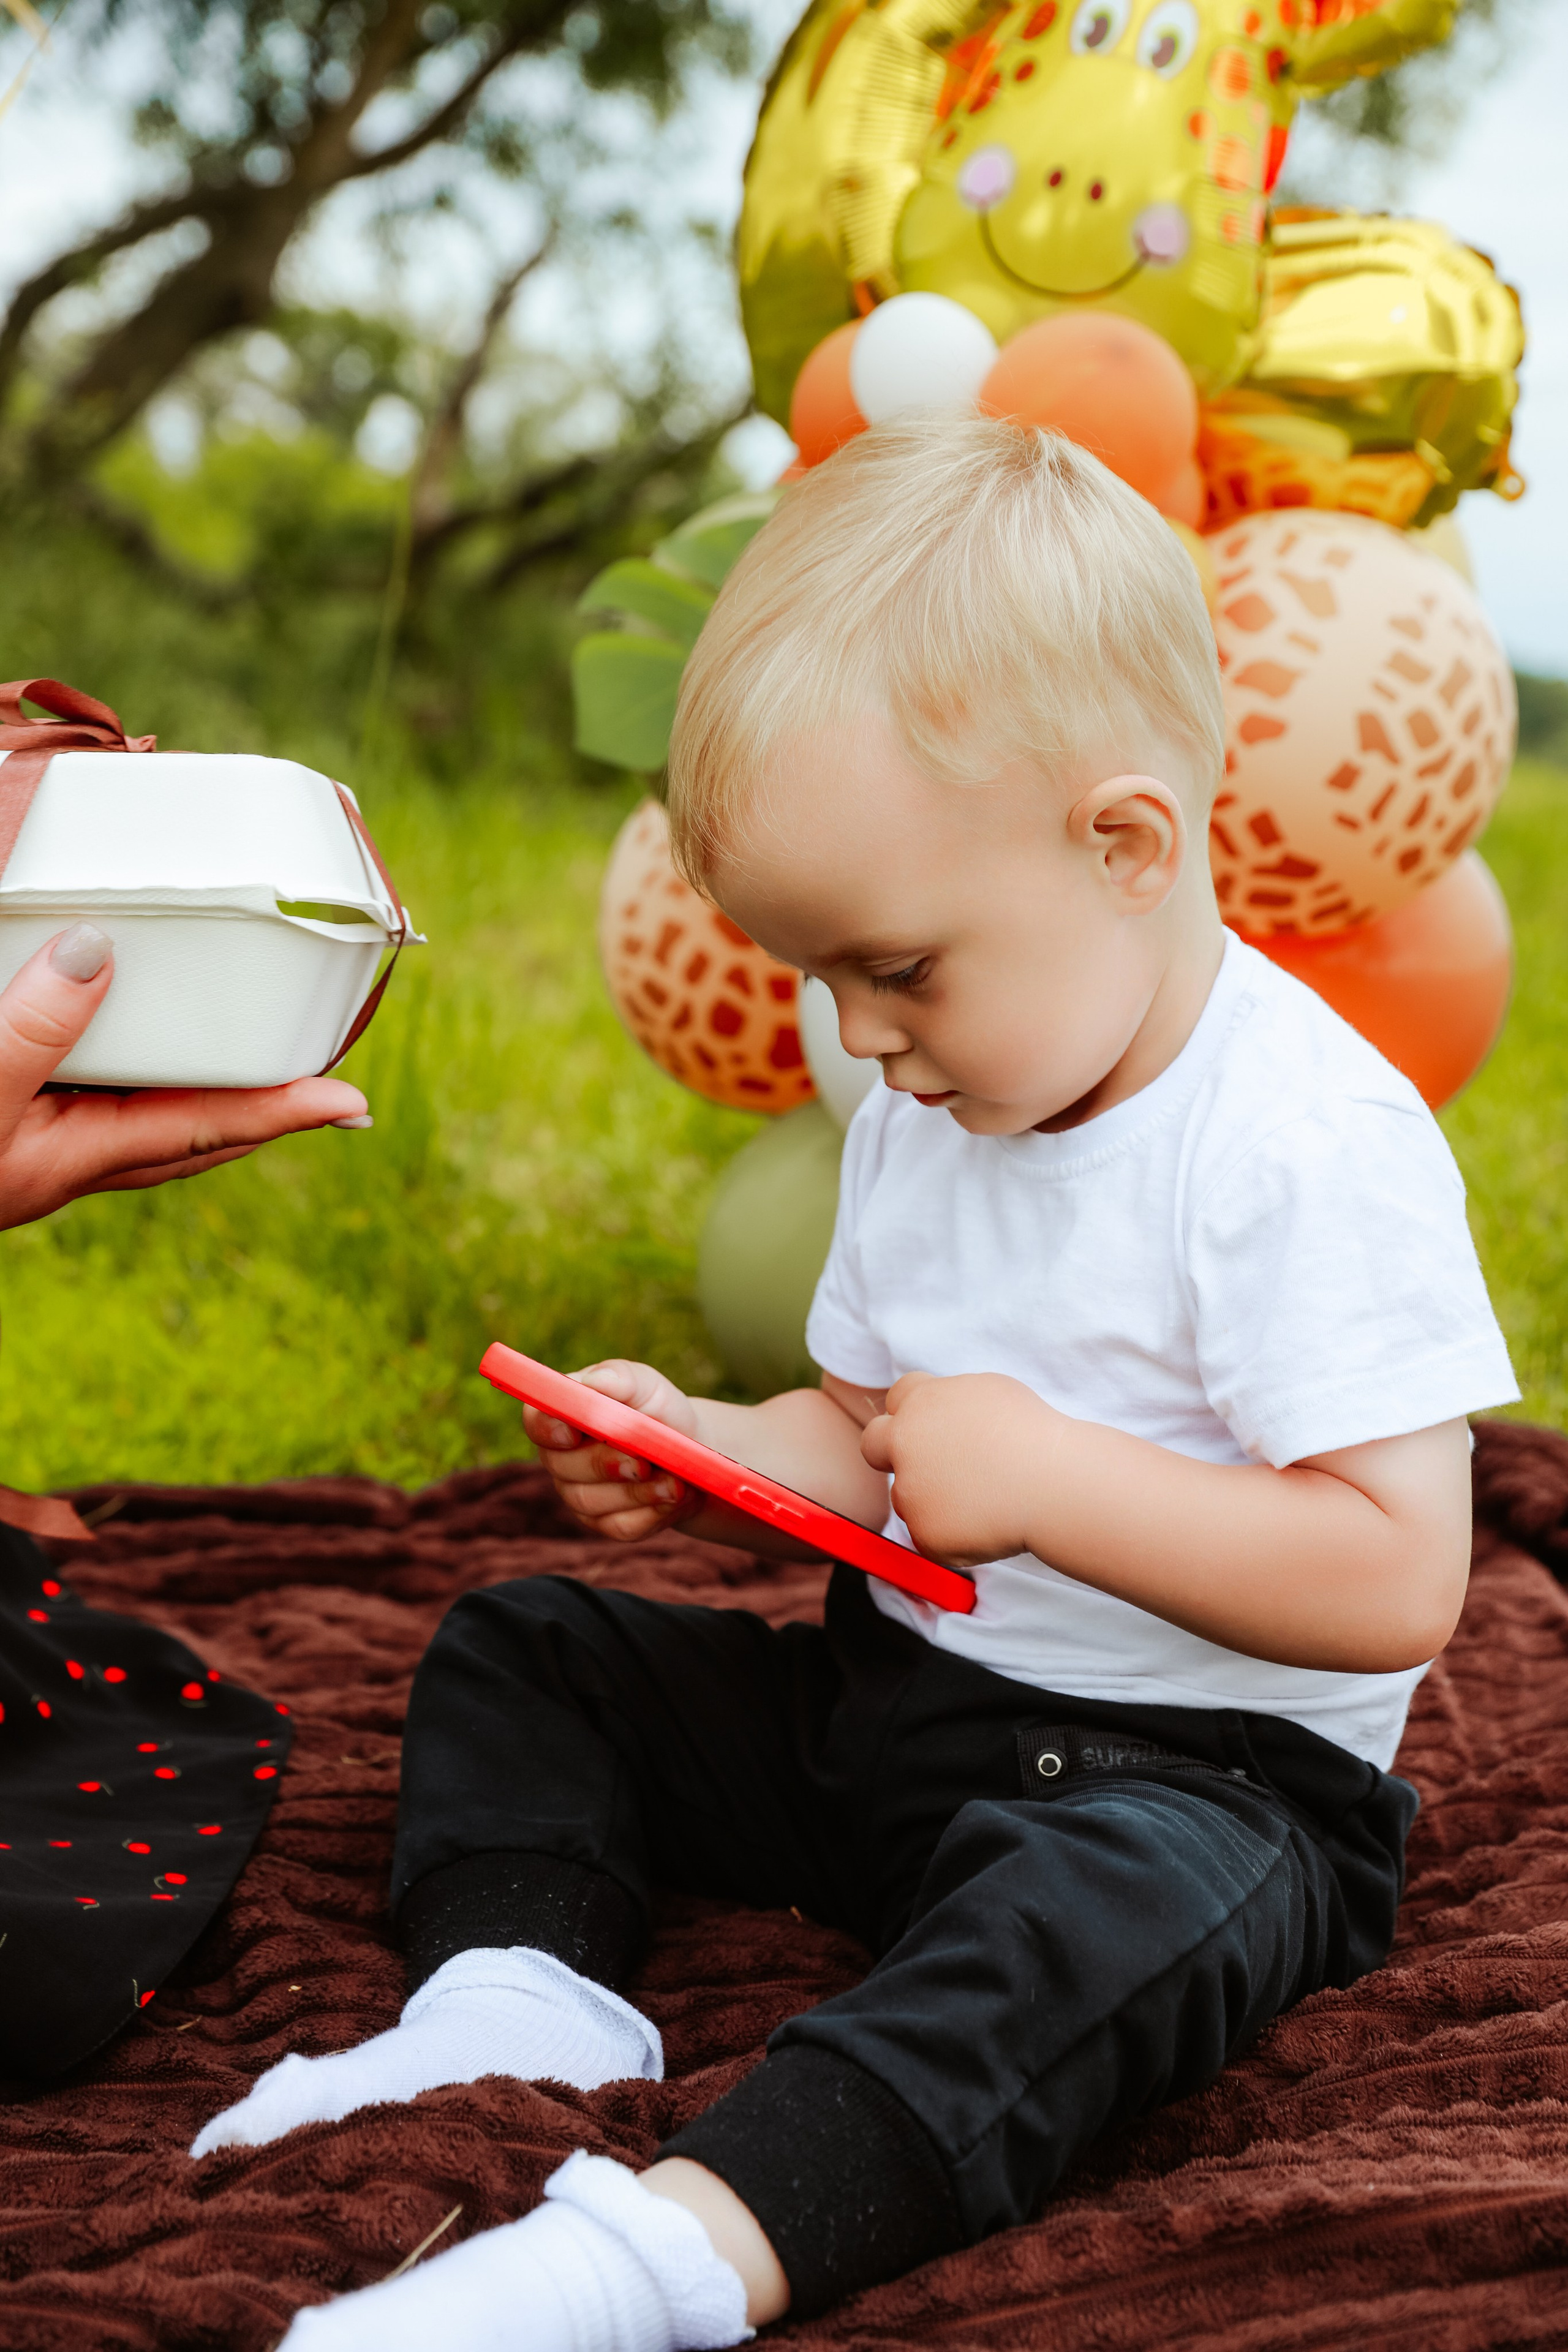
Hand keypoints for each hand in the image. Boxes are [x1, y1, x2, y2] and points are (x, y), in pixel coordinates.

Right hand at [0, 925, 371, 1231]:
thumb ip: (30, 1027)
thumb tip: (96, 955)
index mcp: (76, 1158)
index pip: (206, 1129)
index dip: (282, 1111)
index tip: (352, 1103)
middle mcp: (70, 1161)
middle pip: (195, 1134)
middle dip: (258, 1107)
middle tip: (322, 1084)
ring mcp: (44, 1146)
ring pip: (149, 1118)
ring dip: (198, 1087)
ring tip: (247, 1058)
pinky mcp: (14, 1124)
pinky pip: (99, 1093)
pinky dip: (134, 1065)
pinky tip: (126, 1040)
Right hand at [522, 1358, 696, 1541]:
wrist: (692, 1450)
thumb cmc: (659, 1410)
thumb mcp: (647, 1385)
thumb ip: (619, 1379)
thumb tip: (592, 1382)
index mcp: (563, 1415)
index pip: (536, 1422)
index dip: (548, 1429)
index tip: (573, 1432)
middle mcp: (562, 1459)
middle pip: (563, 1467)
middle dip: (606, 1464)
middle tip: (644, 1462)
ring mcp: (580, 1495)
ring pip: (593, 1501)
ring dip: (638, 1492)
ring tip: (676, 1482)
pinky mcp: (607, 1523)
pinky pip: (621, 1526)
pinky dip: (654, 1512)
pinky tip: (677, 1496)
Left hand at [859, 1370, 1059, 1567]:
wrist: (1051, 1483)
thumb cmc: (1032, 1434)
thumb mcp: (987, 1392)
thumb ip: (949, 1402)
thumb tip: (939, 1417)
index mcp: (921, 1404)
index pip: (897, 1399)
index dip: (914, 1414)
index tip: (935, 1428)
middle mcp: (903, 1444)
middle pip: (873, 1445)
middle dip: (889, 1453)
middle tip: (927, 1467)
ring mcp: (909, 1491)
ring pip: (908, 1497)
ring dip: (933, 1499)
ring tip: (985, 1498)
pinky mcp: (923, 1533)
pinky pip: (931, 1535)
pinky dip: (954, 1534)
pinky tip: (989, 1524)